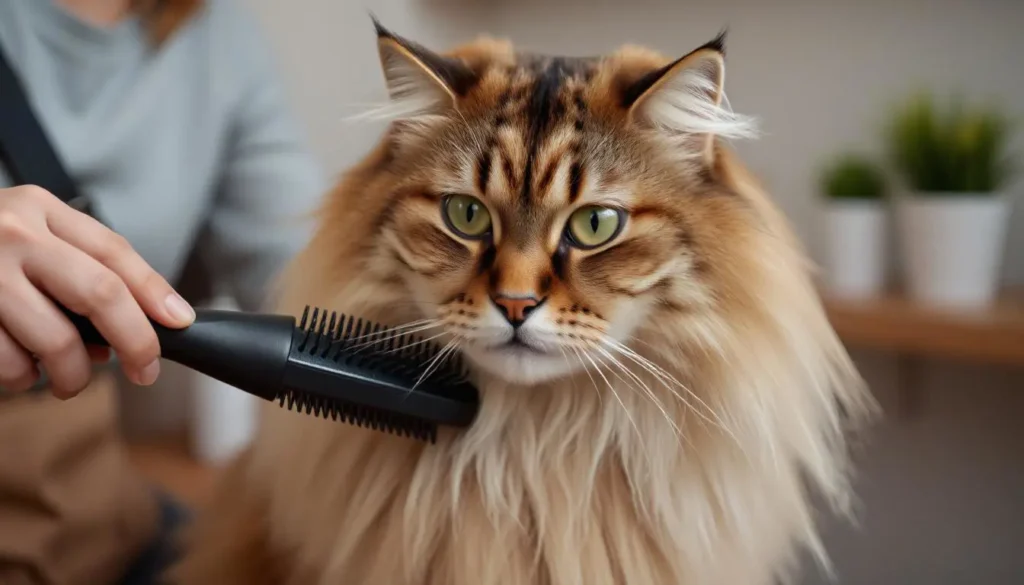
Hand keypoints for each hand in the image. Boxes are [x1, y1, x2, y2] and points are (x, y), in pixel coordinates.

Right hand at [0, 185, 194, 397]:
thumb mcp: (30, 236)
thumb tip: (143, 323)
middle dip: (136, 341)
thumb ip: (82, 267)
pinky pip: (9, 363)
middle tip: (145, 370)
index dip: (155, 293)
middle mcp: (12, 234)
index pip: (116, 253)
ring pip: (56, 340)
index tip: (181, 324)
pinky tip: (20, 368)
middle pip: (101, 293)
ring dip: (74, 374)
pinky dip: (23, 379)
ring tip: (68, 377)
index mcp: (40, 210)